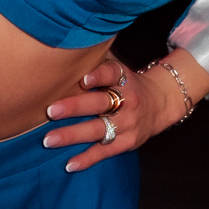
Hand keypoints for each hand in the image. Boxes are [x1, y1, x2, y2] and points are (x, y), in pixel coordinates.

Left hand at [43, 60, 186, 171]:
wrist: (159, 104)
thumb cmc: (127, 83)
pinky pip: (105, 152)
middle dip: (75, 107)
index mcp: (124, 78)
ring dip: (73, 135)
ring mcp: (128, 124)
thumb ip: (97, 59)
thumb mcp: (119, 68)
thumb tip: (67, 44)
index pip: (112, 73)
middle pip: (101, 103)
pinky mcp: (127, 142)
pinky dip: (87, 159)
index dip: (98, 75)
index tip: (83, 78)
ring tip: (49, 140)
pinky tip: (69, 164)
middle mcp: (127, 101)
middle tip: (51, 110)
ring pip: (99, 130)